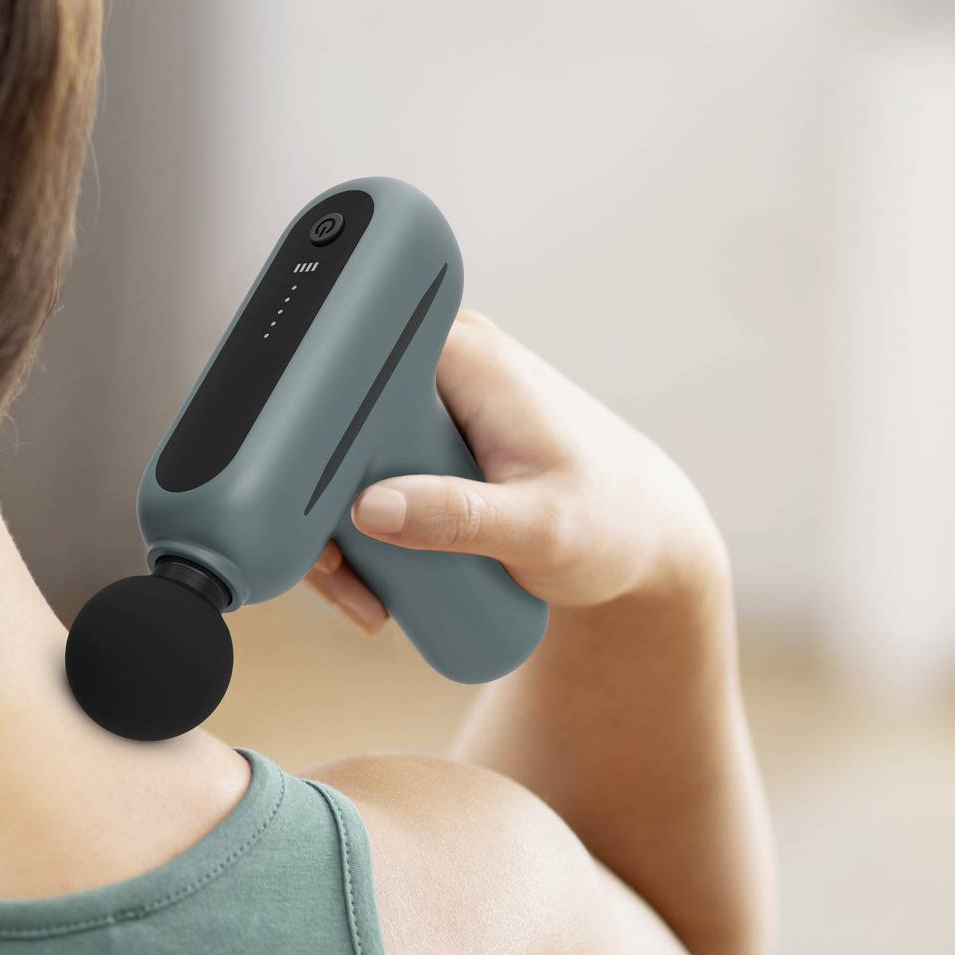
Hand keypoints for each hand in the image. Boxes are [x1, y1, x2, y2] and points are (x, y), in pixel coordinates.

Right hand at [304, 307, 722, 635]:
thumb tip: (371, 508)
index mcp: (461, 353)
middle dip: (319, 508)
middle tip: (341, 579)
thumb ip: (460, 518)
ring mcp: (428, 404)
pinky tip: (369, 584)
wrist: (645, 536)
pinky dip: (356, 533)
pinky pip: (364, 479)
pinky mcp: (426, 442)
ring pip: (341, 461)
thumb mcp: (539, 529)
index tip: (311, 507)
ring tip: (366, 601)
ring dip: (336, 533)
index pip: (352, 363)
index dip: (308, 428)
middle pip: (332, 422)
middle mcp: (436, 364)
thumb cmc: (611, 522)